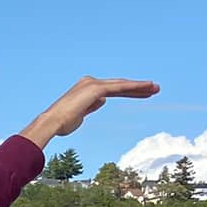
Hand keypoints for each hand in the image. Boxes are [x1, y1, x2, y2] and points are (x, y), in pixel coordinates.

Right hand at [21, 76, 159, 148]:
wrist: (51, 123)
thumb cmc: (61, 124)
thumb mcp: (80, 114)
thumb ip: (91, 106)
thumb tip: (102, 101)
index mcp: (85, 88)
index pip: (111, 89)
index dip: (128, 91)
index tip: (142, 94)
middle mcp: (89, 82)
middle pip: (119, 85)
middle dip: (137, 88)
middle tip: (154, 89)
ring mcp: (93, 84)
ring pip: (121, 85)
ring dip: (140, 87)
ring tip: (155, 88)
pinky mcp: (96, 89)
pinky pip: (120, 87)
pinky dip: (134, 87)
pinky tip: (147, 88)